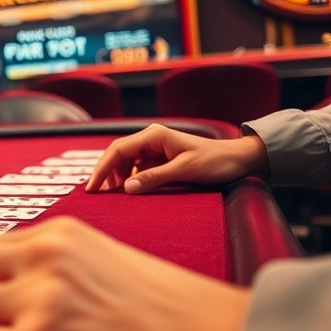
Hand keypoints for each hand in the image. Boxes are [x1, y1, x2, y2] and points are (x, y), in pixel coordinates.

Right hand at [85, 124, 269, 193]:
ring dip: (115, 176)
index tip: (93, 188)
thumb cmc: (215, 162)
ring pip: (125, 161)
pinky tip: (127, 190)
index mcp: (154, 135)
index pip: (118, 150)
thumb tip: (126, 189)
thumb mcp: (184, 170)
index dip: (102, 169)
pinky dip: (128, 178)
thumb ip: (154, 177)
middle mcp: (151, 138)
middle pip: (117, 153)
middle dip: (104, 172)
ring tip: (109, 194)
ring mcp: (155, 148)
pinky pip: (137, 167)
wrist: (238, 159)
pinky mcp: (160, 158)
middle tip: (94, 193)